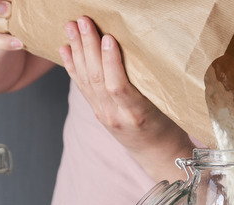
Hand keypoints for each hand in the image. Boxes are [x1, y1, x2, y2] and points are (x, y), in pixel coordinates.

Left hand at [59, 16, 191, 162]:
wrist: (157, 153)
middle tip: (83, 22)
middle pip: (97, 78)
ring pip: (86, 80)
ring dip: (77, 51)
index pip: (118, 86)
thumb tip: (142, 52)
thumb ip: (152, 85)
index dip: (111, 62)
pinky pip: (82, 87)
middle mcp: (115, 116)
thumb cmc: (168, 127)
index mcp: (137, 115)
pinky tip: (65, 50)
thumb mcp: (167, 108)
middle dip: (88, 47)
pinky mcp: (98, 112)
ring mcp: (103, 114)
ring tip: (71, 27)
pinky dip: (72, 66)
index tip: (108, 37)